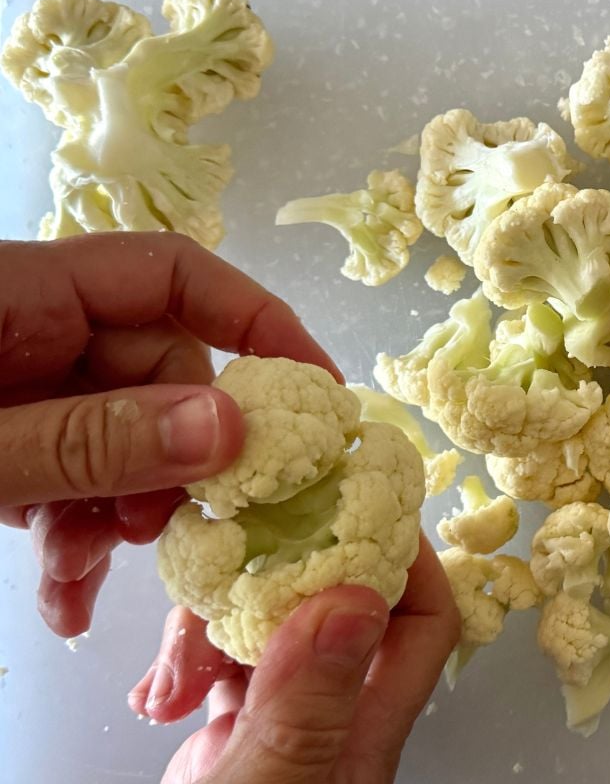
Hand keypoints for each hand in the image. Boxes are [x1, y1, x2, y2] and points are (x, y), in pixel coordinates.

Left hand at [0, 232, 338, 635]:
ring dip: (117, 516)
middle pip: (157, 374)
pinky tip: (64, 597)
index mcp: (22, 293)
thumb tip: (233, 430)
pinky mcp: (5, 441)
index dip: (256, 321)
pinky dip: (73, 537)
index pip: (174, 274)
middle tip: (164, 529)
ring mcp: (19, 389)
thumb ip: (93, 439)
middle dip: (171, 462)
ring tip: (82, 577)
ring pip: (120, 440)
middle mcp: (35, 330)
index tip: (316, 397)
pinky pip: (70, 476)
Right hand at [128, 536, 459, 782]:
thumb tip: (355, 598)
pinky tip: (159, 697)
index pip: (423, 622)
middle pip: (336, 608)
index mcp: (366, 728)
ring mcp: (284, 724)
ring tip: (174, 675)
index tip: (356, 511)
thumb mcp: (270, 783)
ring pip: (270, 629)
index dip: (407, 561)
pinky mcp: (235, 736)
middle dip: (281, 581)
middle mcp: (335, 718)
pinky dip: (187, 664)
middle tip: (235, 560)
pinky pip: (223, 667)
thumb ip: (309, 702)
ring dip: (215, 628)